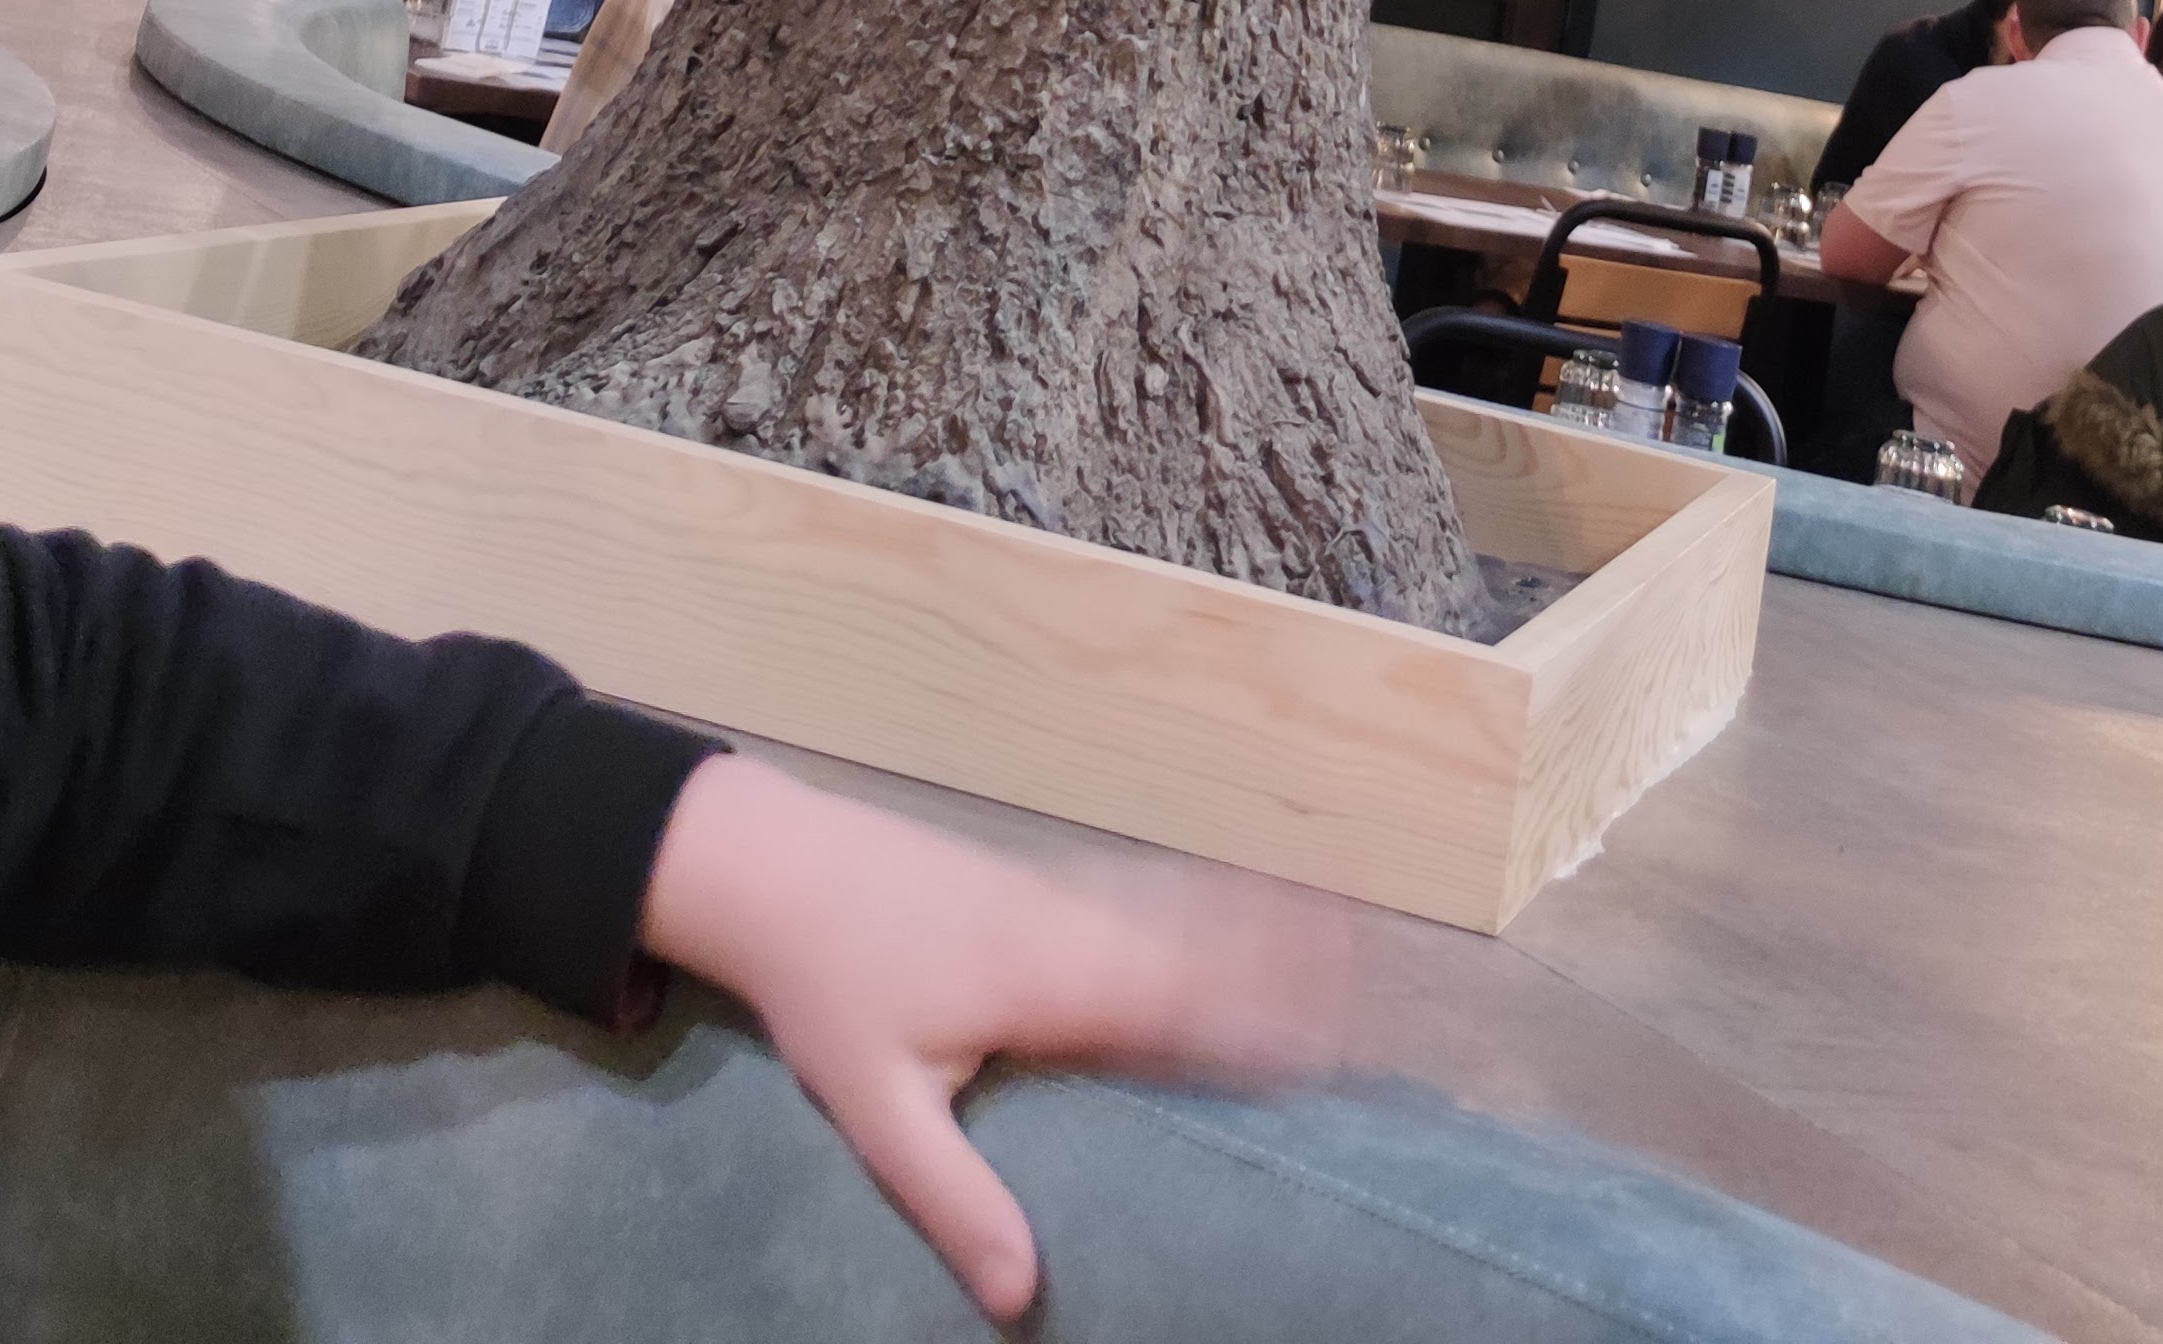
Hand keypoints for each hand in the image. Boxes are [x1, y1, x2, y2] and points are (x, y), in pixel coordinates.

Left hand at [637, 750, 1332, 1322]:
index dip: (1263, 1027)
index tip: (1340, 1051)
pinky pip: (1153, 892)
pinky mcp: (1044, 886)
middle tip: (1387, 1002)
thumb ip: (955, 1197)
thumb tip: (1020, 1295)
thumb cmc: (828, 991)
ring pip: (1189, 909)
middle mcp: (1076, 925)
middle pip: (1209, 947)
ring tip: (1356, 942)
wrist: (775, 866)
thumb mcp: (879, 1108)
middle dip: (1298, 971)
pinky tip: (1247, 909)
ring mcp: (1063, 894)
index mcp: (1050, 978)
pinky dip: (1216, 900)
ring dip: (1271, 926)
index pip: (1181, 1004)